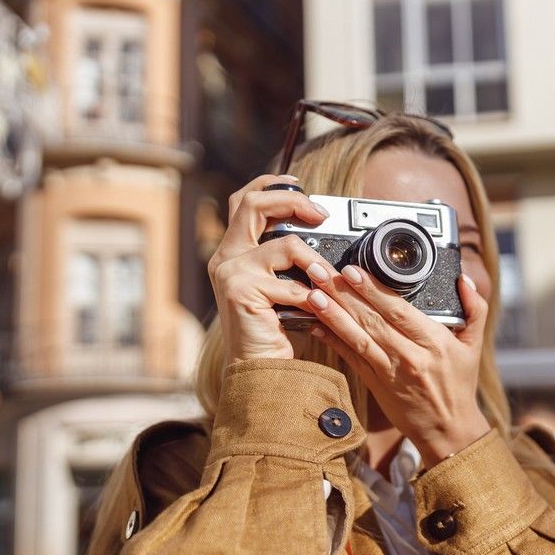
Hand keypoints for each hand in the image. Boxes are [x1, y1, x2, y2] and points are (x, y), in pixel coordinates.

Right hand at [207, 174, 329, 362]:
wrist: (260, 369)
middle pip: (253, 203)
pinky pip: (290, 284)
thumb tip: (319, 228)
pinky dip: (310, 296)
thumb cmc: (276, 329)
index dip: (273, 185)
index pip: (245, 200)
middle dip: (292, 201)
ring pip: (284, 244)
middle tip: (320, 215)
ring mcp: (230, 273)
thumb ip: (289, 258)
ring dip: (315, 261)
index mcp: (234, 250)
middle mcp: (225, 257)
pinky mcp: (241, 292)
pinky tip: (315, 310)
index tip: (302, 187)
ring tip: (328, 279)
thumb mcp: (283, 284)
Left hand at [302, 259, 490, 466]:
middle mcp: (409, 356)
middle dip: (344, 295)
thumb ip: (475, 309)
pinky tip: (315, 325)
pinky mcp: (375, 384)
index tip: (352, 271)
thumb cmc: (460, 386)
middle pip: (372, 321)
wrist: (448, 430)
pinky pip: (351, 359)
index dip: (373, 291)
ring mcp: (389, 372)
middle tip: (320, 272)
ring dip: (333, 316)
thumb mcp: (475, 346)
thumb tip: (465, 278)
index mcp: (434, 343)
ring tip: (313, 295)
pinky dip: (333, 341)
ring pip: (358, 338)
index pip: (399, 311)